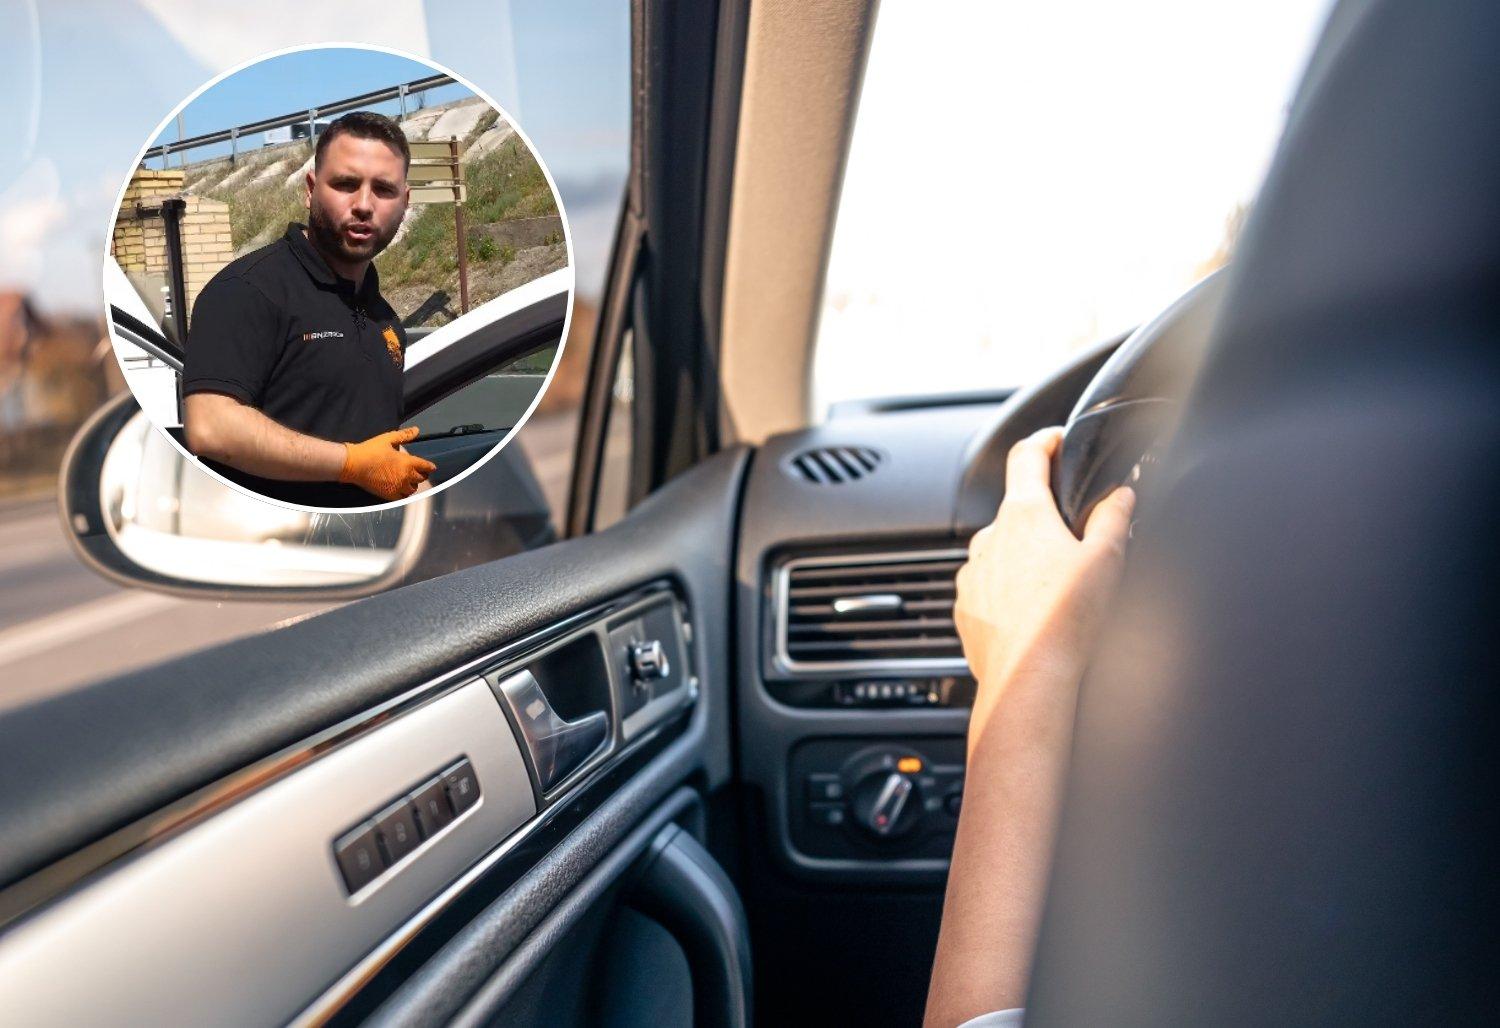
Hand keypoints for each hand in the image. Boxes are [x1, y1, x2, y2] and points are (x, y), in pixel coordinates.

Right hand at [338, 426, 436, 500]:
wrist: (353, 464)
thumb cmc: (370, 450)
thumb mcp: (388, 439)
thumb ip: (404, 435)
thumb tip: (417, 430)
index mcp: (407, 463)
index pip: (425, 466)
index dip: (429, 466)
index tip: (432, 467)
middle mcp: (405, 476)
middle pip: (421, 478)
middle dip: (421, 474)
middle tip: (420, 472)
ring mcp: (397, 487)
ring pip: (412, 489)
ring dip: (413, 484)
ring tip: (409, 481)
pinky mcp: (389, 495)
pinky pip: (402, 497)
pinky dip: (404, 493)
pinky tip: (401, 489)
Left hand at [955, 426, 1134, 755]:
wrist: (1028, 679)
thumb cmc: (1067, 621)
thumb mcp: (1107, 559)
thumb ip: (1114, 517)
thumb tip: (1121, 493)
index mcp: (1023, 515)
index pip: (1027, 456)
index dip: (1045, 441)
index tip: (1055, 440)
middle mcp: (988, 538)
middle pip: (1016, 510)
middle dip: (1043, 519)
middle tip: (1074, 541)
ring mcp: (973, 573)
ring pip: (1000, 552)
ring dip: (1024, 560)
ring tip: (1056, 589)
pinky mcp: (966, 607)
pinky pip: (988, 588)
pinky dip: (1008, 594)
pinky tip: (1035, 615)